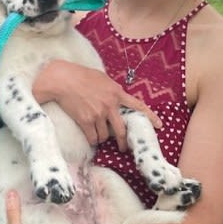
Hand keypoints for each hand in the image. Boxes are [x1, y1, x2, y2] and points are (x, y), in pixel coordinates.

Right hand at [33, 61, 160, 150]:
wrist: (63, 80)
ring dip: (102, 138)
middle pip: (121, 130)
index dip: (150, 117)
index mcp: (117, 93)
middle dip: (123, 142)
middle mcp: (110, 105)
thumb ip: (113, 90)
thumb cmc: (81, 75)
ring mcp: (98, 114)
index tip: (159, 125)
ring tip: (96, 133)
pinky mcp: (86, 121)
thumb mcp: (103, 79)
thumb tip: (119, 99)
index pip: (138, 106)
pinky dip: (92, 139)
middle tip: (123, 148)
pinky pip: (93, 138)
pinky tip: (89, 136)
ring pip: (105, 136)